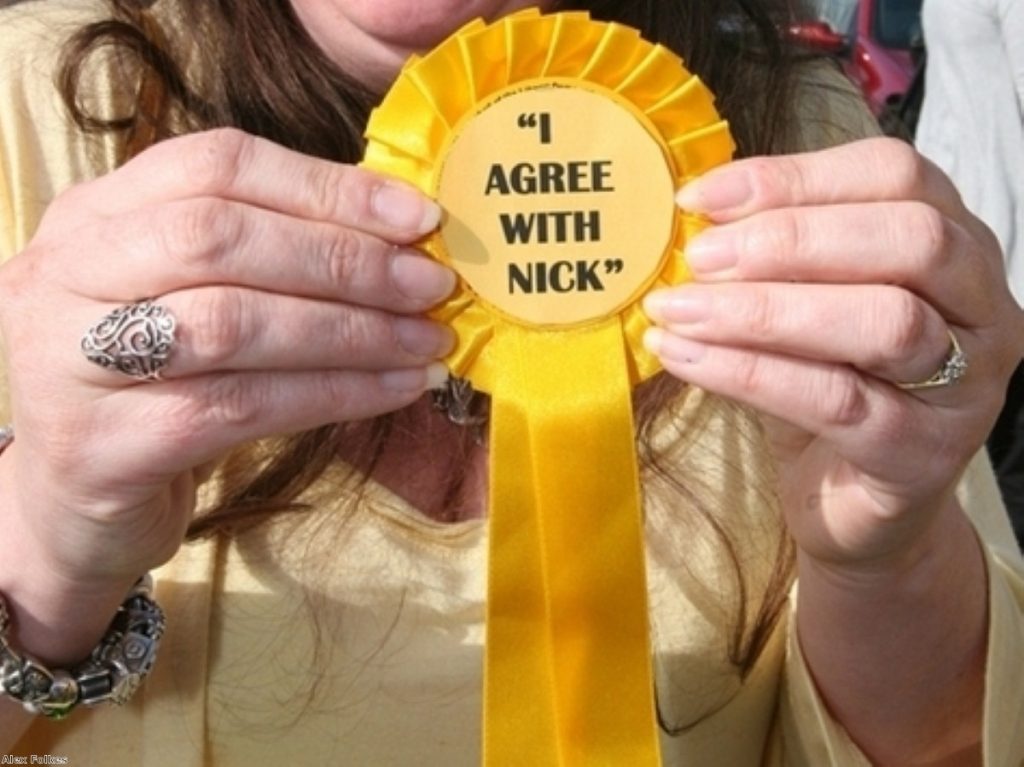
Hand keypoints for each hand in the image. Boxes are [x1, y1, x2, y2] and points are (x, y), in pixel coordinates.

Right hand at [0, 128, 452, 586]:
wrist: (70, 498)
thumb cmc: (155, 381)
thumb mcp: (186, 292)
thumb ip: (266, 251)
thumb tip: (401, 236)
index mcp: (95, 213)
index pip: (216, 165)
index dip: (328, 188)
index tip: (419, 217)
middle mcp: (67, 271)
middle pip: (221, 238)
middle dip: (345, 261)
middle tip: (431, 286)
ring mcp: (70, 359)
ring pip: (233, 324)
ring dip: (352, 331)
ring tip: (427, 342)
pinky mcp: (103, 446)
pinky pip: (240, 407)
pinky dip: (333, 394)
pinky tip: (394, 391)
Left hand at [643, 137, 1023, 571]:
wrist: (850, 502)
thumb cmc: (826, 383)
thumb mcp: (800, 304)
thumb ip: (771, 256)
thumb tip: (692, 217)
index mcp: (956, 241)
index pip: (893, 175)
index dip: (792, 177)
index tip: (698, 197)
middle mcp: (981, 305)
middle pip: (910, 240)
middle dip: (790, 239)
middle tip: (697, 258)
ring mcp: (967, 384)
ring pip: (883, 322)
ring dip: (763, 310)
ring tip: (677, 308)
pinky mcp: (924, 452)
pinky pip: (835, 400)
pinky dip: (748, 372)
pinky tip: (684, 356)